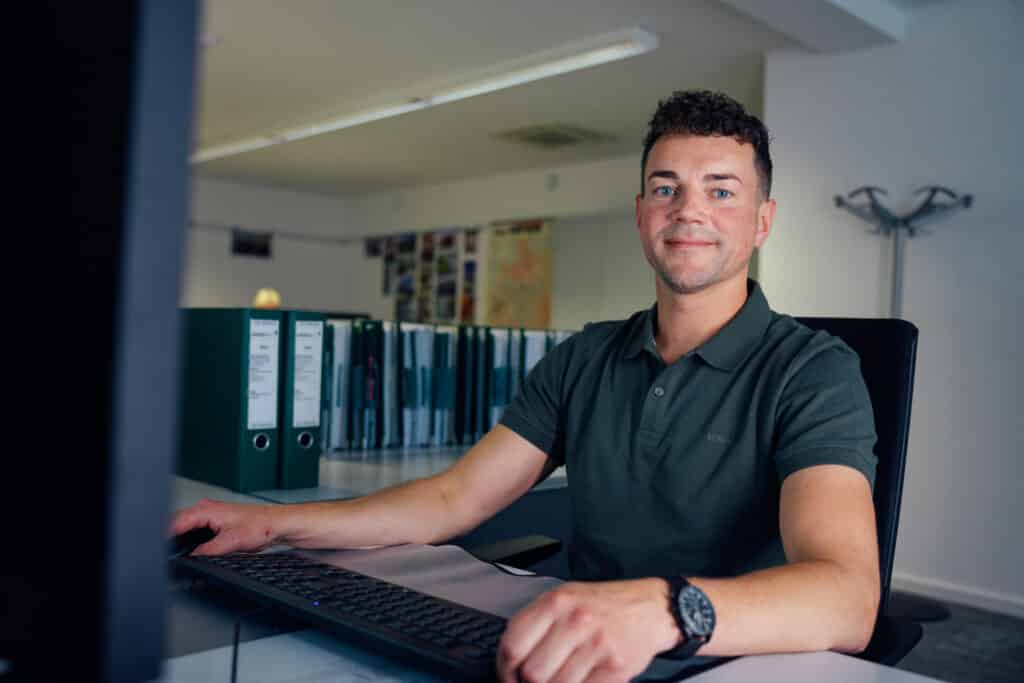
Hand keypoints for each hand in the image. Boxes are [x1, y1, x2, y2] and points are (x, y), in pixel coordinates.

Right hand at [169, 498, 279, 555]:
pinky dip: (189, 539)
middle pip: (176, 523)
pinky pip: (193, 530)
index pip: (175, 522)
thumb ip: (208, 550)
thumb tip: (193, 557)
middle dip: (170, 538)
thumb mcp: (232, 542)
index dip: (165, 537)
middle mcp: (205, 509)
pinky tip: (191, 549)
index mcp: (206, 509)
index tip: (161, 551)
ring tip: (178, 553)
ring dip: (179, 539)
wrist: (276, 524)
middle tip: (167, 555)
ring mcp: (208, 515)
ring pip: (184, 527)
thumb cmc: (261, 526)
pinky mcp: (213, 522)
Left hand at [496, 578, 680, 682]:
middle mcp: (575, 620)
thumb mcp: (565, 599)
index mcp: (556, 602)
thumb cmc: (602, 606)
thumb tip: (509, 661)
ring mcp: (597, 644)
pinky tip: (580, 681)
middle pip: (532, 672)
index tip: (508, 678)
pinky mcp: (616, 667)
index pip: (513, 645)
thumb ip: (536, 625)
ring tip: (561, 680)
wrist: (650, 608)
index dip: (504, 670)